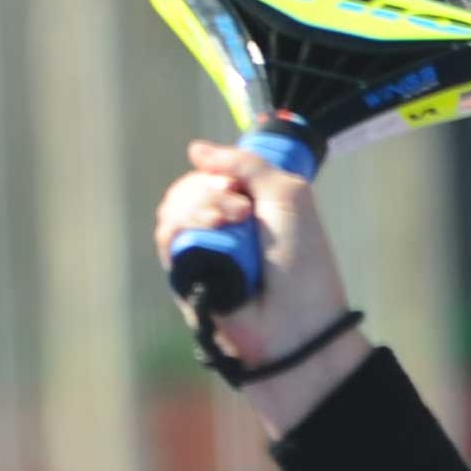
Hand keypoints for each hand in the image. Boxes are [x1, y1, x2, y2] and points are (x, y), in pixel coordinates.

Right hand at [153, 140, 372, 416]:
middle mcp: (219, 229)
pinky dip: (185, 223)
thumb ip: (246, 165)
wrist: (297, 321)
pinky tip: (213, 228)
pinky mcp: (183, 275)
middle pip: (189, 186)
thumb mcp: (287, 196)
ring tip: (234, 221)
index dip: (221, 171)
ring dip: (202, 204)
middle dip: (212, 187)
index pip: (210, 175)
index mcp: (245, 210)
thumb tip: (195, 149)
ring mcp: (200, 251)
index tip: (245, 187)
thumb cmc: (303, 263)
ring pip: (174, 207)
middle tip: (245, 209)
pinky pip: (167, 235)